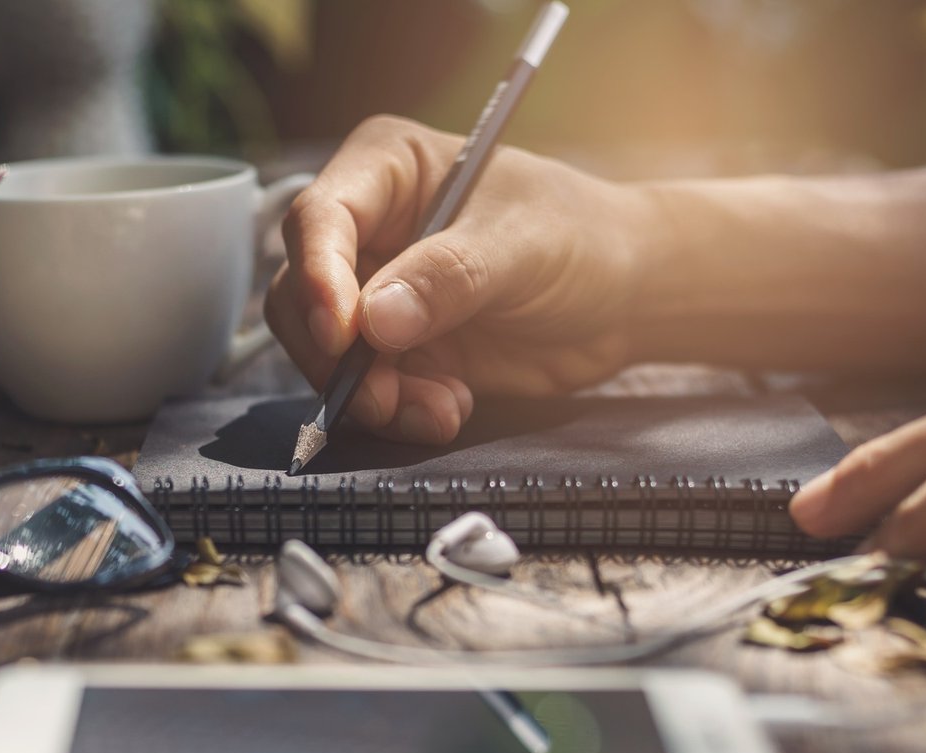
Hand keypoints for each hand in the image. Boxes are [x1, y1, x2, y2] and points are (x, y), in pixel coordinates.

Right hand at [264, 115, 657, 443]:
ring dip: (371, 394)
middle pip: (301, 294)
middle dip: (337, 356)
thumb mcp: (522, 246)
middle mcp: (367, 229)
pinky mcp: (394, 349)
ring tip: (441, 410)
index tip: (342, 334)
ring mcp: (375, 292)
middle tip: (382, 396)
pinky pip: (363, 388)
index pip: (320, 217)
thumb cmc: (580, 237)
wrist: (623, 296)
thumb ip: (448, 278)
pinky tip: (450, 408)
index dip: (318, 277)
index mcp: (388, 169)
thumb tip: (374, 319)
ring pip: (324, 353)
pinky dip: (397, 411)